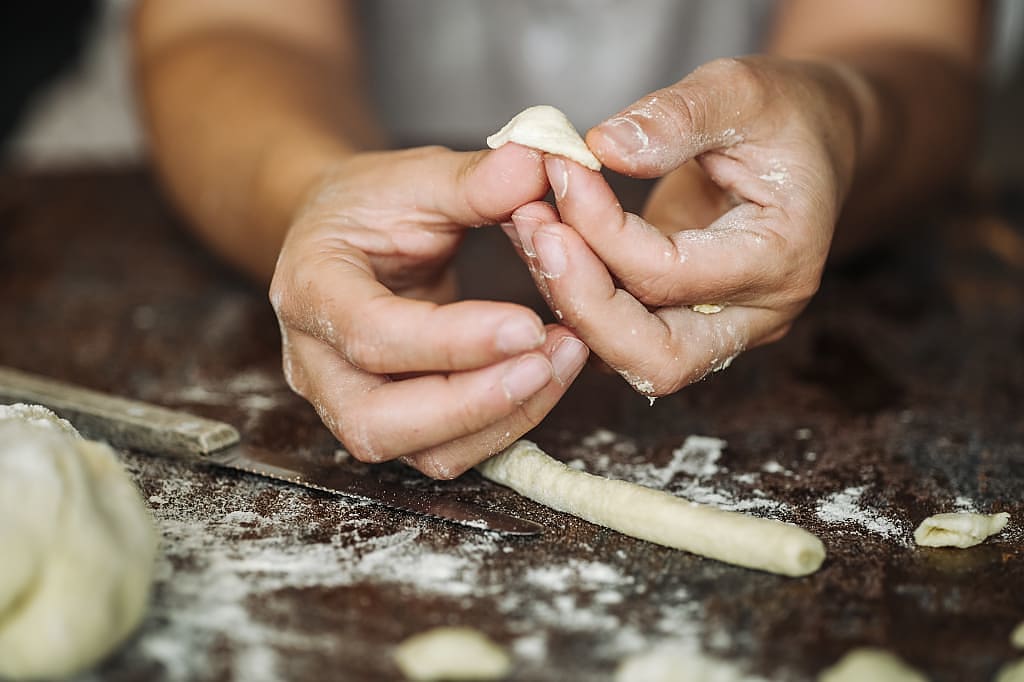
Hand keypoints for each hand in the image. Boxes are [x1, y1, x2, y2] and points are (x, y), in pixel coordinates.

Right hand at [270, 144, 588, 477]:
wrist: (343, 240)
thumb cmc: (372, 207)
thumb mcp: (413, 176)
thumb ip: (473, 178)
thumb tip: (539, 161)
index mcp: (311, 289)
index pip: (370, 334)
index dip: (451, 340)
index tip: (527, 323)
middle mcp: (317, 363)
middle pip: (380, 422)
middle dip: (474, 402)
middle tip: (547, 357)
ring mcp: (350, 403)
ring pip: (422, 453)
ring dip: (502, 418)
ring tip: (564, 358)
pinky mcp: (395, 423)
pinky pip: (450, 451)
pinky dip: (506, 423)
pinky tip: (548, 375)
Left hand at [508, 56, 859, 396]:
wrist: (808, 142)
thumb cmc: (783, 115)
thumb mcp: (740, 90)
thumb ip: (676, 117)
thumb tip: (604, 148)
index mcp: (780, 260)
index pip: (670, 275)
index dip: (601, 229)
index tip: (560, 169)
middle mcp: (755, 315)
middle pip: (657, 357)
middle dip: (581, 300)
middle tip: (533, 229)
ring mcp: (720, 328)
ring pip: (629, 357)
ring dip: (570, 301)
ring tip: (529, 227)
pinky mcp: (685, 322)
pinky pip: (620, 335)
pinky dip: (577, 297)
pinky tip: (546, 241)